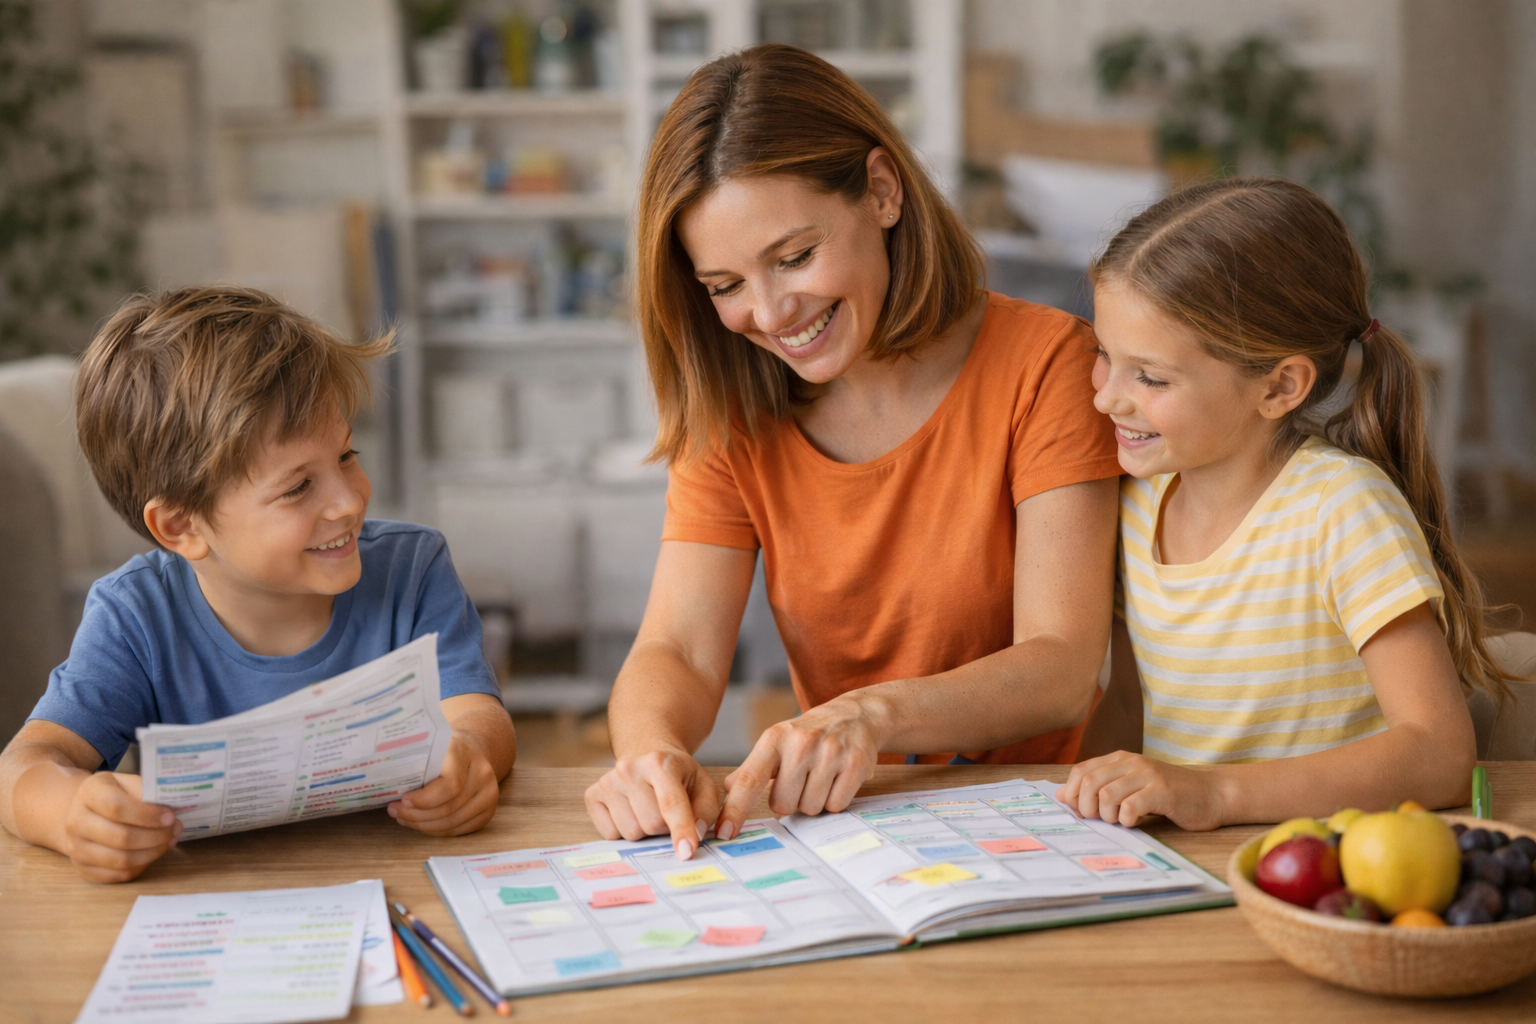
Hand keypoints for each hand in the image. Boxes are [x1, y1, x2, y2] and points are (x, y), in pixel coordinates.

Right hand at [62, 772, 181, 882]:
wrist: (86, 811)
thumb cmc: (115, 794)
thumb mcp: (129, 782)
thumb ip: (147, 792)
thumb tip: (172, 811)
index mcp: (89, 793)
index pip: (117, 807)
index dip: (147, 815)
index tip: (170, 817)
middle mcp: (76, 821)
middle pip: (121, 837)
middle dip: (155, 836)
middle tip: (175, 830)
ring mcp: (76, 848)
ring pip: (120, 860)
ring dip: (152, 853)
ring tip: (167, 841)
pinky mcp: (83, 869)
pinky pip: (118, 875)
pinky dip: (141, 866)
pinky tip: (151, 853)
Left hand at [390, 730, 500, 835]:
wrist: (471, 748)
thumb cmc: (441, 748)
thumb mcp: (428, 744)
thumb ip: (412, 758)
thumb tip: (380, 780)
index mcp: (464, 752)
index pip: (449, 786)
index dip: (424, 800)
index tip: (402, 801)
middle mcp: (483, 772)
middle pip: (448, 808)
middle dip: (417, 815)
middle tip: (395, 812)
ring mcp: (490, 793)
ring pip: (453, 823)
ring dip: (424, 826)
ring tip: (403, 818)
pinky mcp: (489, 810)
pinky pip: (460, 830)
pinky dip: (437, 831)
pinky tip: (420, 823)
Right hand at [585, 748, 720, 860]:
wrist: (647, 755)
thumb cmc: (678, 776)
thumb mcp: (703, 786)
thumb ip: (705, 811)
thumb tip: (695, 834)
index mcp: (660, 762)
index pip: (671, 804)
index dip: (681, 830)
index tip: (686, 852)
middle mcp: (629, 769)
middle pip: (652, 824)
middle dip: (665, 828)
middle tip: (667, 812)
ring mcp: (607, 782)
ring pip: (631, 833)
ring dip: (644, 831)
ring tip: (648, 810)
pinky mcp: (592, 796)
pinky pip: (610, 834)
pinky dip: (623, 831)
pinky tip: (630, 812)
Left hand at [716, 693, 886, 840]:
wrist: (854, 715)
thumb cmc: (808, 735)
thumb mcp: (776, 742)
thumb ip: (752, 768)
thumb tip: (728, 788)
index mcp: (774, 739)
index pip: (749, 779)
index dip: (735, 809)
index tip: (724, 832)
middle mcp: (801, 743)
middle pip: (783, 804)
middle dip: (791, 800)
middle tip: (802, 780)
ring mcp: (831, 753)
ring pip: (811, 808)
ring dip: (814, 800)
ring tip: (821, 777)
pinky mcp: (856, 763)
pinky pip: (836, 805)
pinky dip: (835, 800)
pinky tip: (837, 779)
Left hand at [1059, 751, 1226, 830]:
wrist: (1211, 794)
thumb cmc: (1168, 794)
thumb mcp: (1130, 787)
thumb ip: (1099, 787)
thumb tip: (1063, 794)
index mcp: (1120, 759)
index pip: (1081, 771)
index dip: (1074, 793)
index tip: (1081, 811)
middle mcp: (1132, 763)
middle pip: (1090, 783)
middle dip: (1087, 807)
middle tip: (1099, 820)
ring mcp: (1148, 775)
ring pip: (1107, 796)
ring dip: (1108, 816)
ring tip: (1120, 820)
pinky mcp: (1163, 791)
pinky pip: (1131, 807)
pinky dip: (1127, 820)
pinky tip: (1136, 822)